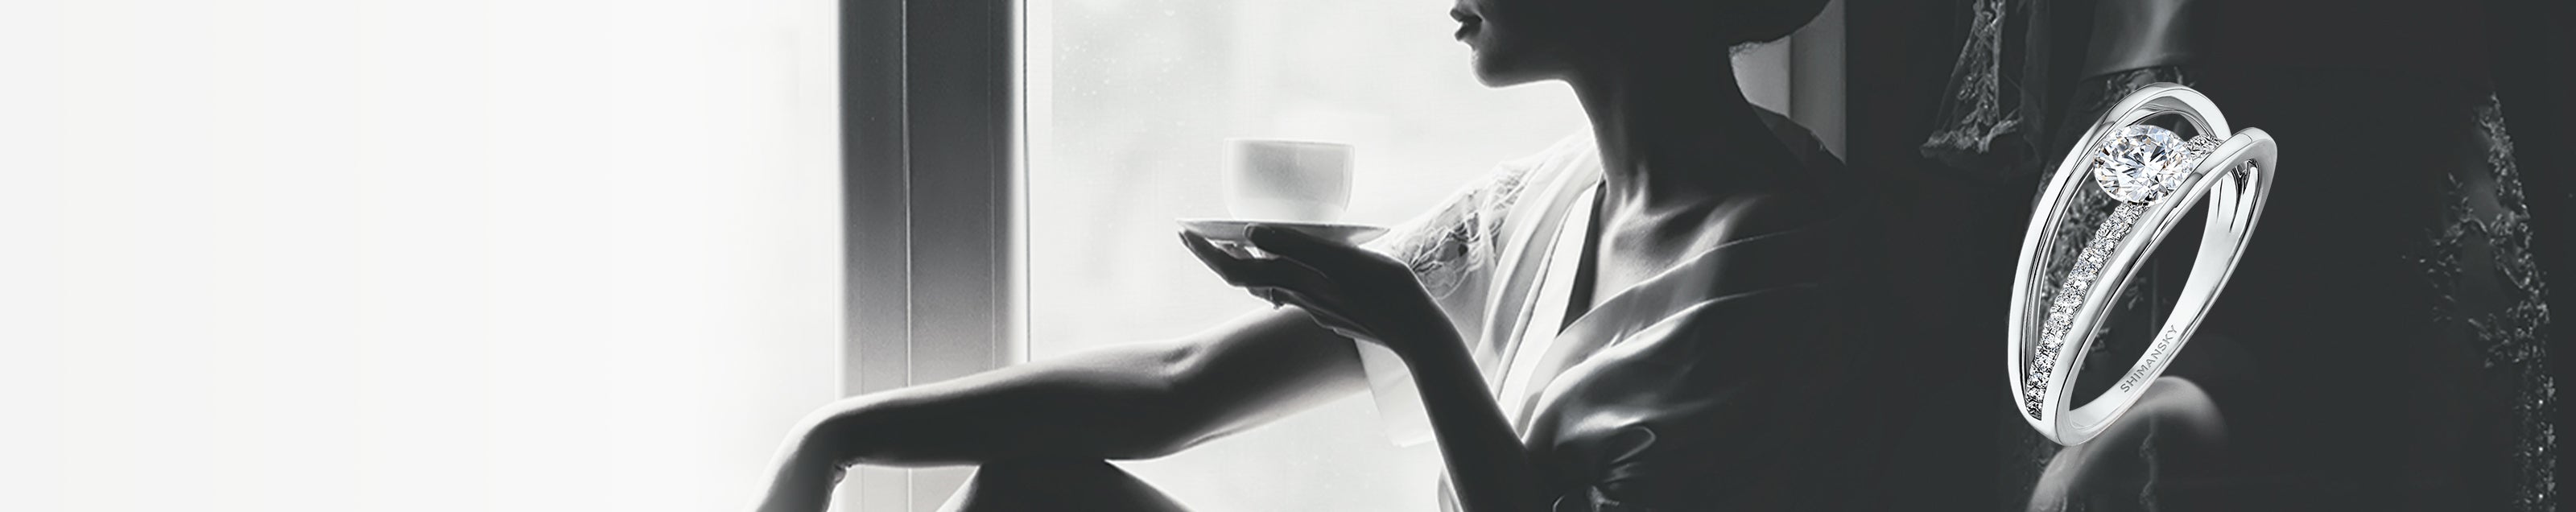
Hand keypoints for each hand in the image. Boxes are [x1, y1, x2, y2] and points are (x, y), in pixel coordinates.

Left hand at [1178, 226, 1459, 357]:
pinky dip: (1273, 272)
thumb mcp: (1342, 259)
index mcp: (1296, 282)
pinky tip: (1282, 265)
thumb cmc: (1386, 290)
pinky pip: (1289, 290)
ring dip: (1245, 262)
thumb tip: (1251, 233)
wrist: (1416, 332)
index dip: (1205, 250)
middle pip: (1243, 276)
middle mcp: (1298, 297)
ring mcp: (1314, 306)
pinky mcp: (1330, 310)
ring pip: (1266, 284)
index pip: (1236, 267)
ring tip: (1233, 242)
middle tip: (1195, 232)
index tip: (1183, 229)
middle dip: (1215, 254)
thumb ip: (1297, 245)